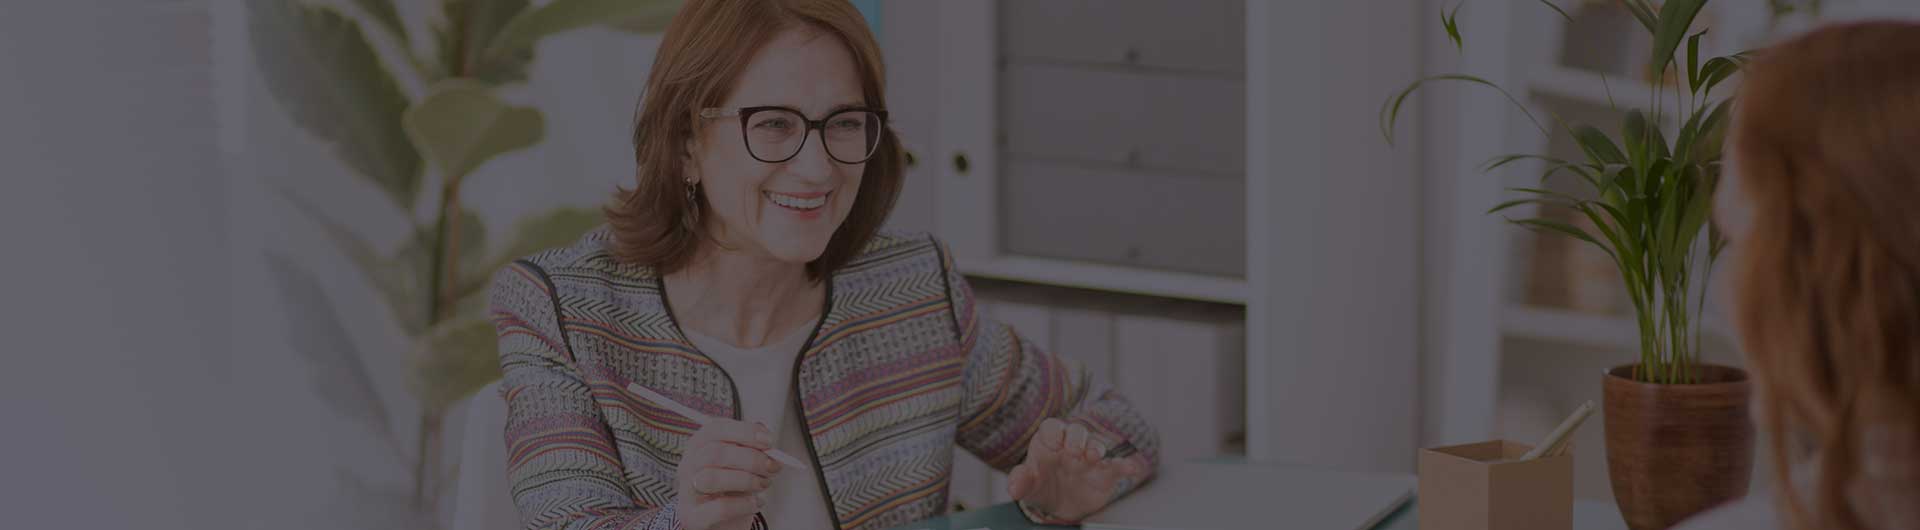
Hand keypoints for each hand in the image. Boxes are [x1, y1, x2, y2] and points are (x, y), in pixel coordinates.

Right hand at [675, 419, 780, 529]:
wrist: (723, 523)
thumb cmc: (732, 488)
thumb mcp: (742, 463)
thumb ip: (751, 447)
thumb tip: (765, 435)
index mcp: (698, 446)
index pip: (714, 429)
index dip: (744, 431)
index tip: (769, 441)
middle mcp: (688, 467)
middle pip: (714, 453)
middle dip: (750, 458)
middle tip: (773, 466)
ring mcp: (687, 493)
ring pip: (712, 478)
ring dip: (747, 480)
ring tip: (763, 484)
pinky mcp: (693, 517)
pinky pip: (720, 508)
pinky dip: (745, 504)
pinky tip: (756, 503)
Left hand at [1006, 418, 1142, 522]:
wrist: (1059, 506)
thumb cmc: (1041, 486)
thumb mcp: (1028, 486)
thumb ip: (1020, 482)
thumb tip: (1013, 487)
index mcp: (1049, 441)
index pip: (1052, 428)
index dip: (1054, 433)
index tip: (1055, 444)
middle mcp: (1071, 445)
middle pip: (1077, 431)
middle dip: (1078, 438)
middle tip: (1075, 451)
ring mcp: (1090, 458)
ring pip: (1097, 445)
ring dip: (1098, 448)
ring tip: (1096, 457)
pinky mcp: (1105, 473)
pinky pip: (1118, 466)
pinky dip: (1125, 466)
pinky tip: (1130, 468)